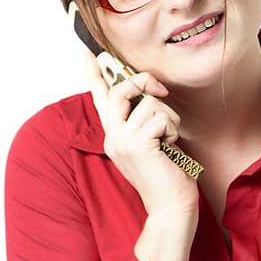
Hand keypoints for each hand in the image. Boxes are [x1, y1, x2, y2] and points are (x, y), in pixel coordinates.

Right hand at [84, 50, 199, 222]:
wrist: (171, 206)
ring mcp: (121, 141)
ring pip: (148, 103)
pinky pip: (159, 118)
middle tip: (162, 91)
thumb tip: (150, 93)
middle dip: (144, 82)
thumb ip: (144, 121)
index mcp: (114, 136)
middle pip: (120, 90)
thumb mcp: (152, 142)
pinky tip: (170, 149)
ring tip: (168, 141)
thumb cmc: (168, 176)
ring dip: (168, 118)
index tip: (89, 54)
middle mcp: (112, 137)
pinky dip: (171, 130)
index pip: (101, 99)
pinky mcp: (136, 144)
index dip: (95, 75)